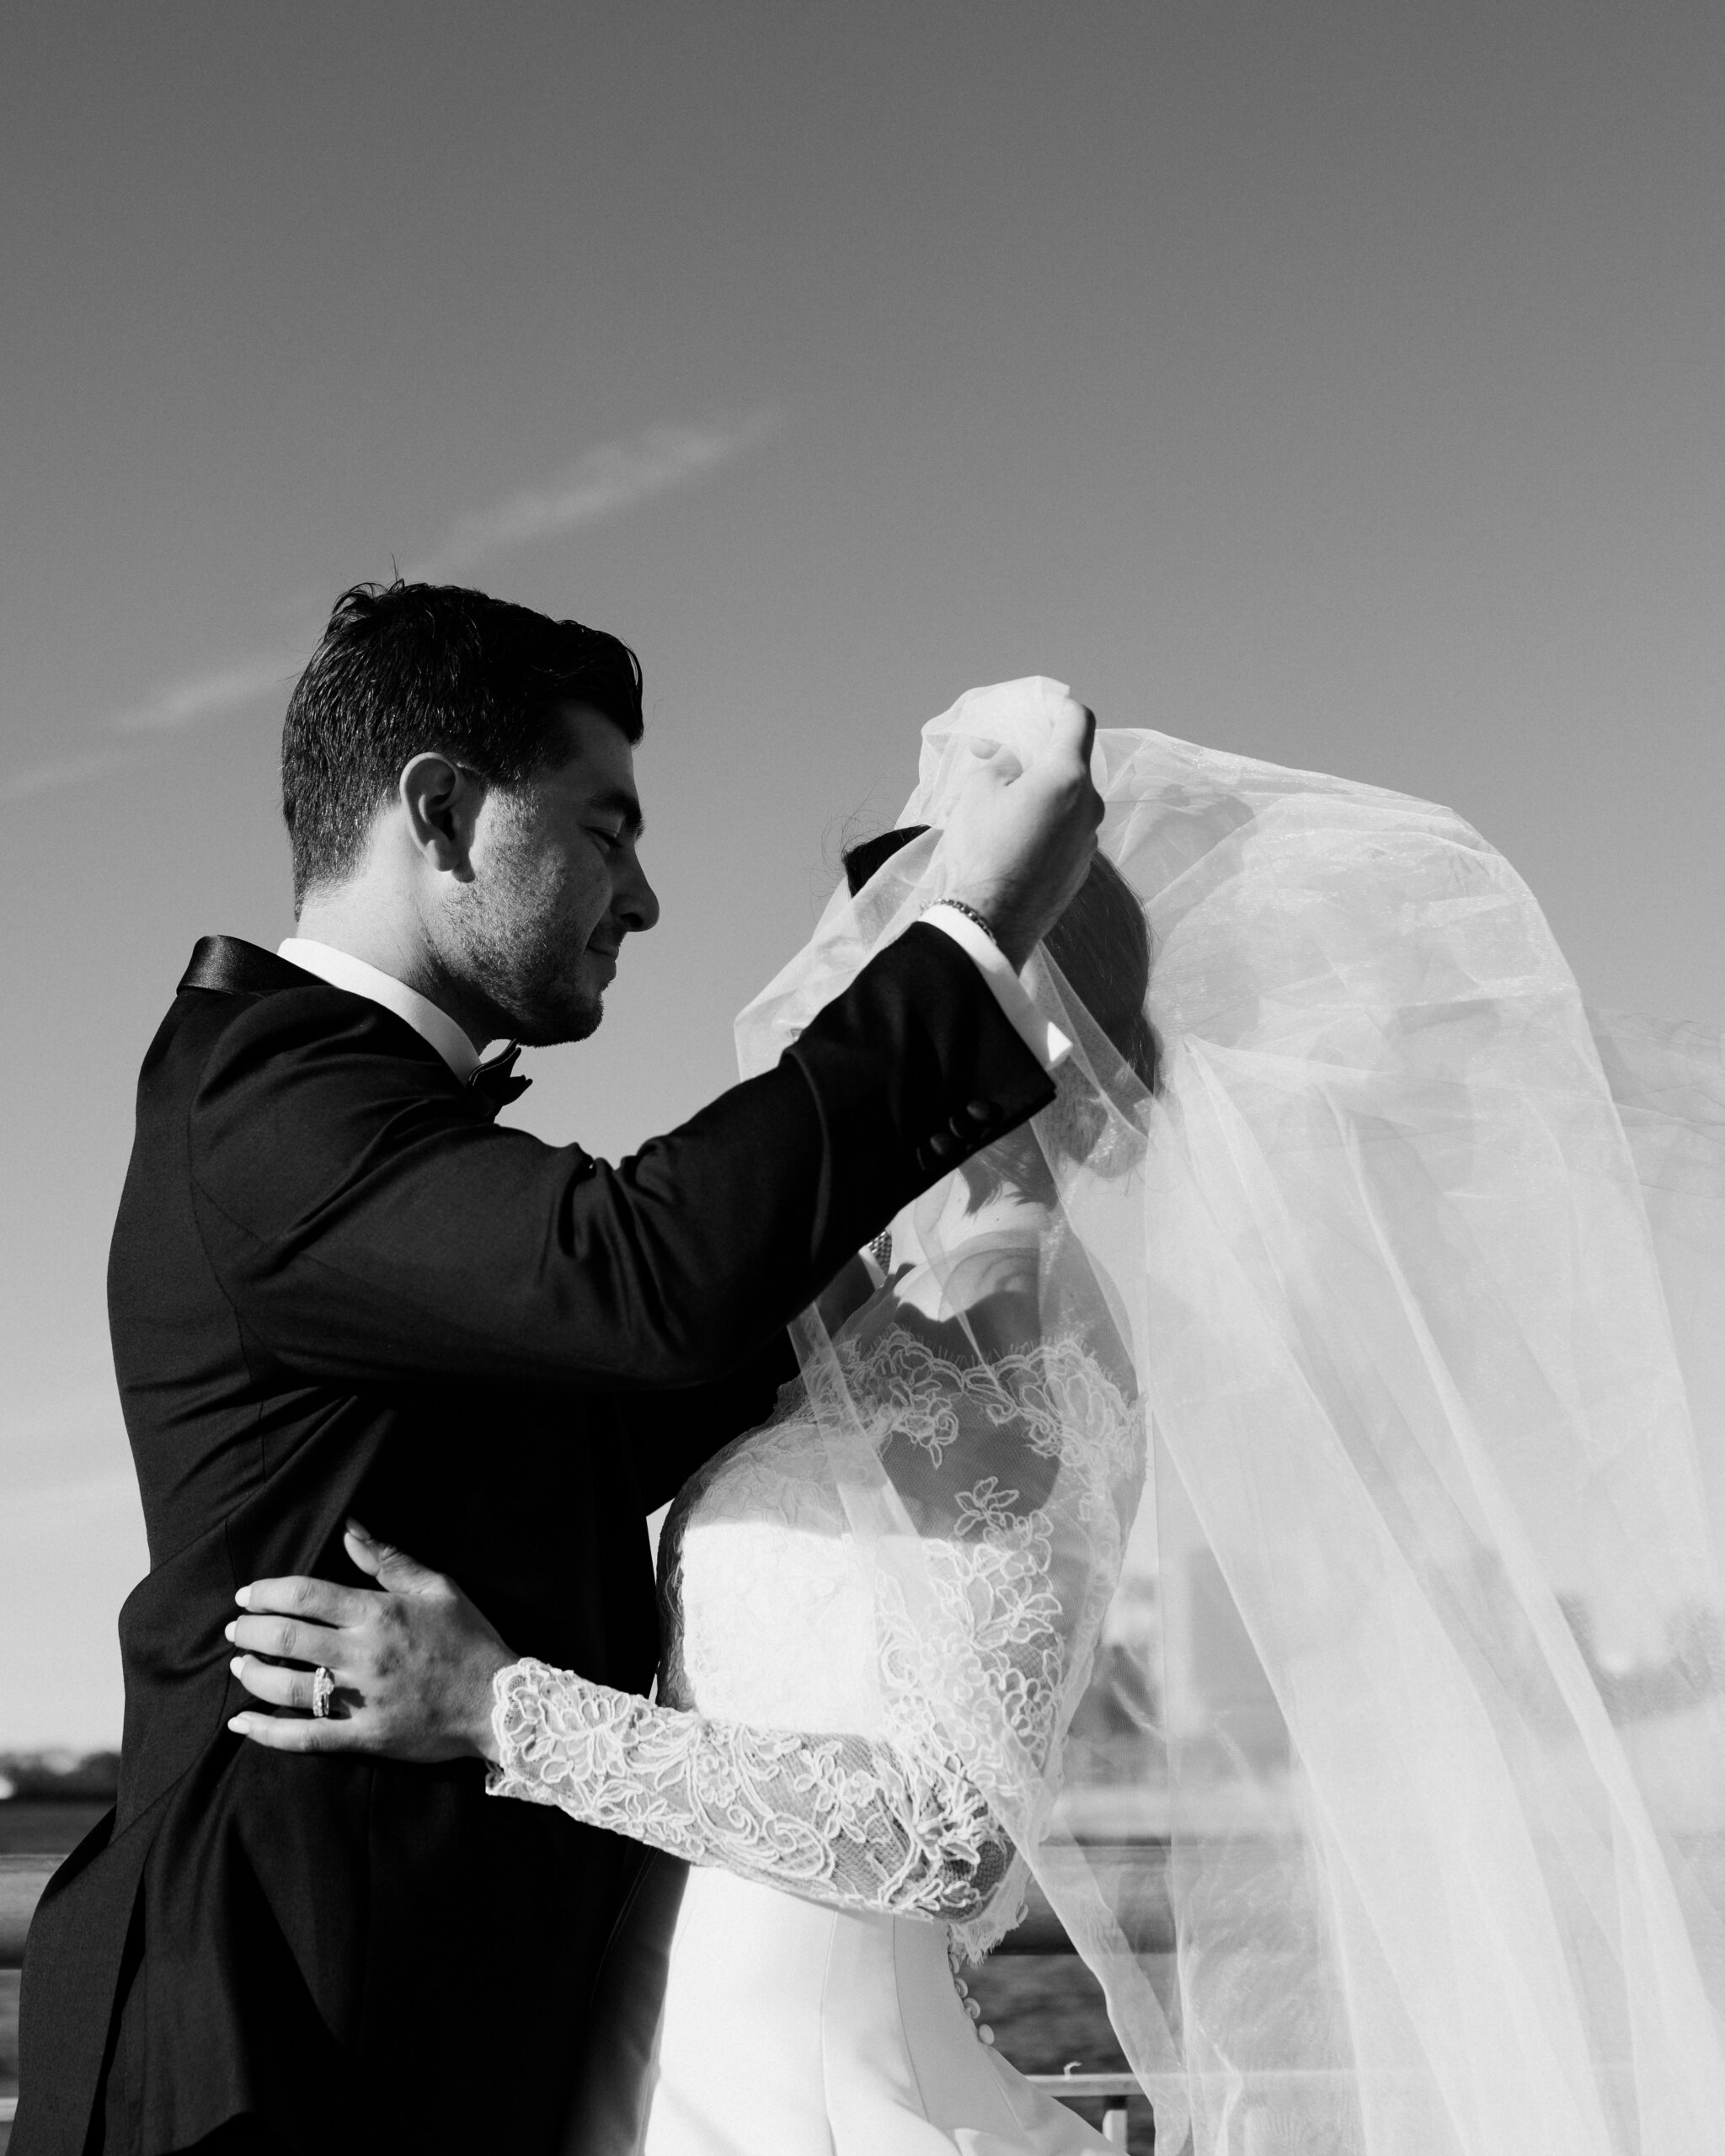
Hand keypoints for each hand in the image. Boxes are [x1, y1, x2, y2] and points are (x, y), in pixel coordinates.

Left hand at [225, 1521, 514, 1762]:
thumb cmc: (469, 1639)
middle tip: (234, 1629)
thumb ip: (388, 1559)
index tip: (247, 1595)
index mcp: (380, 1613)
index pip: (305, 1596)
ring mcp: (362, 1699)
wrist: (499, 1703)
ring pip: (287, 1687)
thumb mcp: (438, 1588)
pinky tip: (241, 1724)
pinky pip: (304, 1738)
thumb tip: (349, 1528)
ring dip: (252, 1674)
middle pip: (286, 1638)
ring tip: (238, 1666)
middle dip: (249, 1632)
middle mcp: (364, 1655)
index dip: (266, 1593)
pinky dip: (267, 1732)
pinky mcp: (364, 1737)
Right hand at [939, 689, 1102, 968]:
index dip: (1056, 706)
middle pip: (1071, 763)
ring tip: (1002, 807)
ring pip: (1068, 801)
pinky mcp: (1081, 869)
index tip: (1037, 708)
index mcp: (1067, 777)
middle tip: (999, 761)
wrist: (991, 923)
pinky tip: (1014, 841)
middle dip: (1038, 756)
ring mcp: (1090, 840)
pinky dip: (1046, 825)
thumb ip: (1001, 762)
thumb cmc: (983, 850)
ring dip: (1042, 794)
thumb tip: (1009, 759)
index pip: (1077, 720)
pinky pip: (1066, 833)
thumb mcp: (979, 791)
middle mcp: (1089, 805)